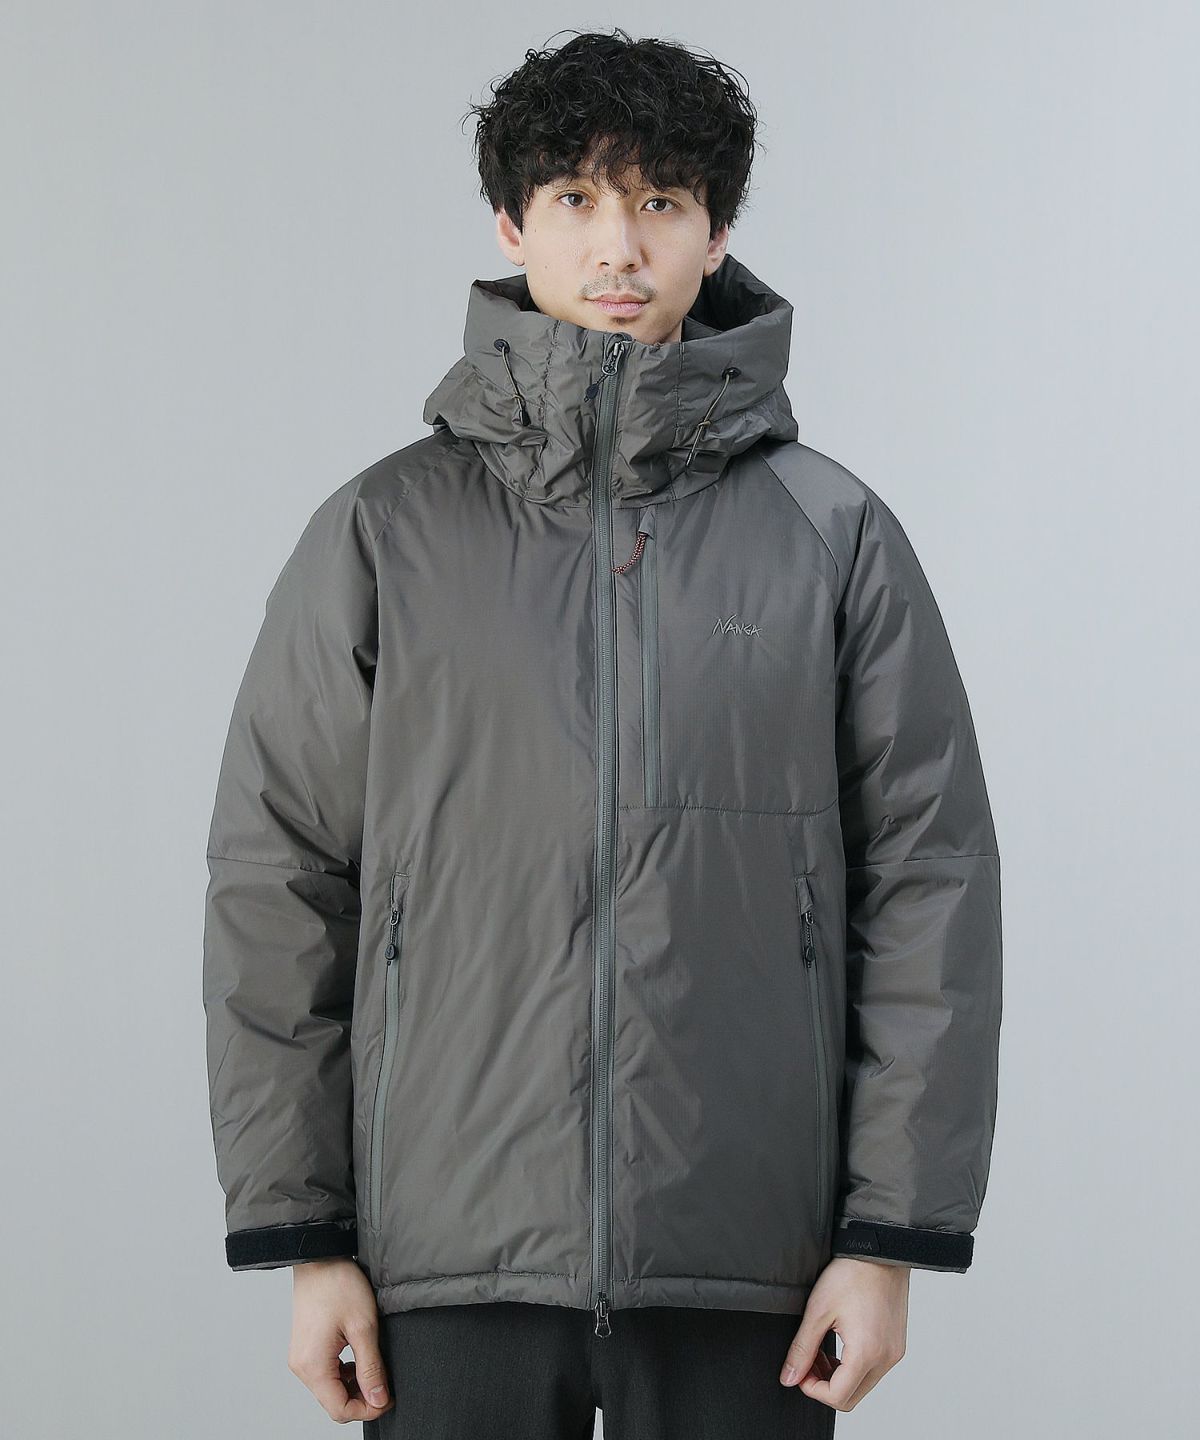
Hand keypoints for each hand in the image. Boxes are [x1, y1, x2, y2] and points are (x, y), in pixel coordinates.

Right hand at [287, 1257, 393, 1422]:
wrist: (319, 1257)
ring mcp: (301, 1358)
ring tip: (374, 1367)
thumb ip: (371, 1367)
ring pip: (329, 1389)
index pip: (340, 1409)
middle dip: (361, 1399)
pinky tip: (358, 1358)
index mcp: (313, 1366)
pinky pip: (324, 1374)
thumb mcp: (363, 1326)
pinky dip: (343, 1373)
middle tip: (385, 1384)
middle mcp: (301, 1367)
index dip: (368, 1409)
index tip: (389, 1398)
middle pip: (333, 1403)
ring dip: (353, 1386)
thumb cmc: (338, 1284)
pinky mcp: (305, 1348)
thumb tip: (379, 1399)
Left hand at [778, 1256, 909, 1411]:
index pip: (838, 1397)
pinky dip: (854, 1366)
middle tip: (808, 1362)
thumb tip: (790, 1376)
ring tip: (820, 1351)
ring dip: (838, 1377)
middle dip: (824, 1386)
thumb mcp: (818, 1311)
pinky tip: (838, 1344)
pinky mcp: (896, 1344)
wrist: (880, 1250)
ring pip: (863, 1384)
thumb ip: (802, 1348)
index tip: (800, 1371)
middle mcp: (886, 1358)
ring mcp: (894, 1352)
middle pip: (852, 1397)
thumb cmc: (852, 1273)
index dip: (813, 1390)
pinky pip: (874, 1369)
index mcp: (867, 1353)